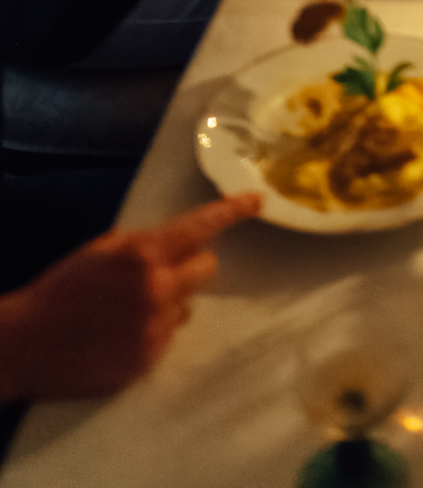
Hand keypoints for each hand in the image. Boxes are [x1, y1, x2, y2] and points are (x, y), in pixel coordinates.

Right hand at [0, 195, 260, 402]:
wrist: (28, 342)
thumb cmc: (63, 289)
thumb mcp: (103, 250)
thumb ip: (144, 244)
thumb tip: (180, 241)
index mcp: (143, 253)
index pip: (200, 227)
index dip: (232, 211)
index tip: (258, 200)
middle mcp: (157, 288)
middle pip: (206, 268)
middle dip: (191, 266)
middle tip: (161, 272)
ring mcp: (155, 327)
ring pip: (188, 305)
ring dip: (169, 303)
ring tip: (127, 310)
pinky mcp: (149, 358)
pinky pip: (170, 335)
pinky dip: (154, 331)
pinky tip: (121, 333)